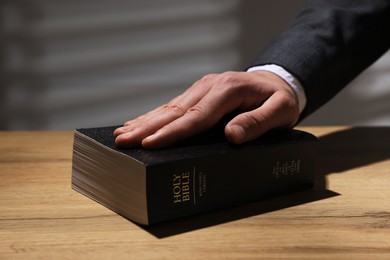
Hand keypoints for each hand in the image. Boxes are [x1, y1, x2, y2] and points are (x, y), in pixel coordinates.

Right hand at [114, 70, 299, 148]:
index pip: (195, 116)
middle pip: (174, 111)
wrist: (275, 82)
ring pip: (169, 107)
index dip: (172, 132)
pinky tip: (139, 122)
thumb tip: (231, 135)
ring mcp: (202, 88)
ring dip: (145, 121)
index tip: (149, 143)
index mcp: (228, 90)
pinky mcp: (198, 93)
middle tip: (123, 140)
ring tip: (122, 133)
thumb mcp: (280, 111)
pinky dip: (154, 116)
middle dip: (147, 127)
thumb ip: (258, 122)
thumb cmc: (278, 100)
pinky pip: (173, 106)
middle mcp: (210, 86)